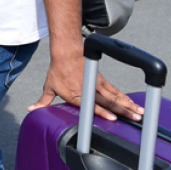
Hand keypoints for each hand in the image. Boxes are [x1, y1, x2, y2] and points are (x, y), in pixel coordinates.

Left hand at [28, 52, 144, 121]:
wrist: (66, 53)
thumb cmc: (57, 71)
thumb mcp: (49, 87)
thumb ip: (43, 101)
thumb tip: (31, 109)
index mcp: (77, 96)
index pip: (92, 106)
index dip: (103, 112)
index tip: (114, 118)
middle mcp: (89, 91)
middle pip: (109, 102)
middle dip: (123, 111)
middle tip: (135, 118)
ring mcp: (97, 85)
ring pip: (115, 97)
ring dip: (128, 105)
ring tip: (139, 113)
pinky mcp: (102, 81)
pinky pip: (115, 91)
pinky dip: (125, 98)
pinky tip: (133, 103)